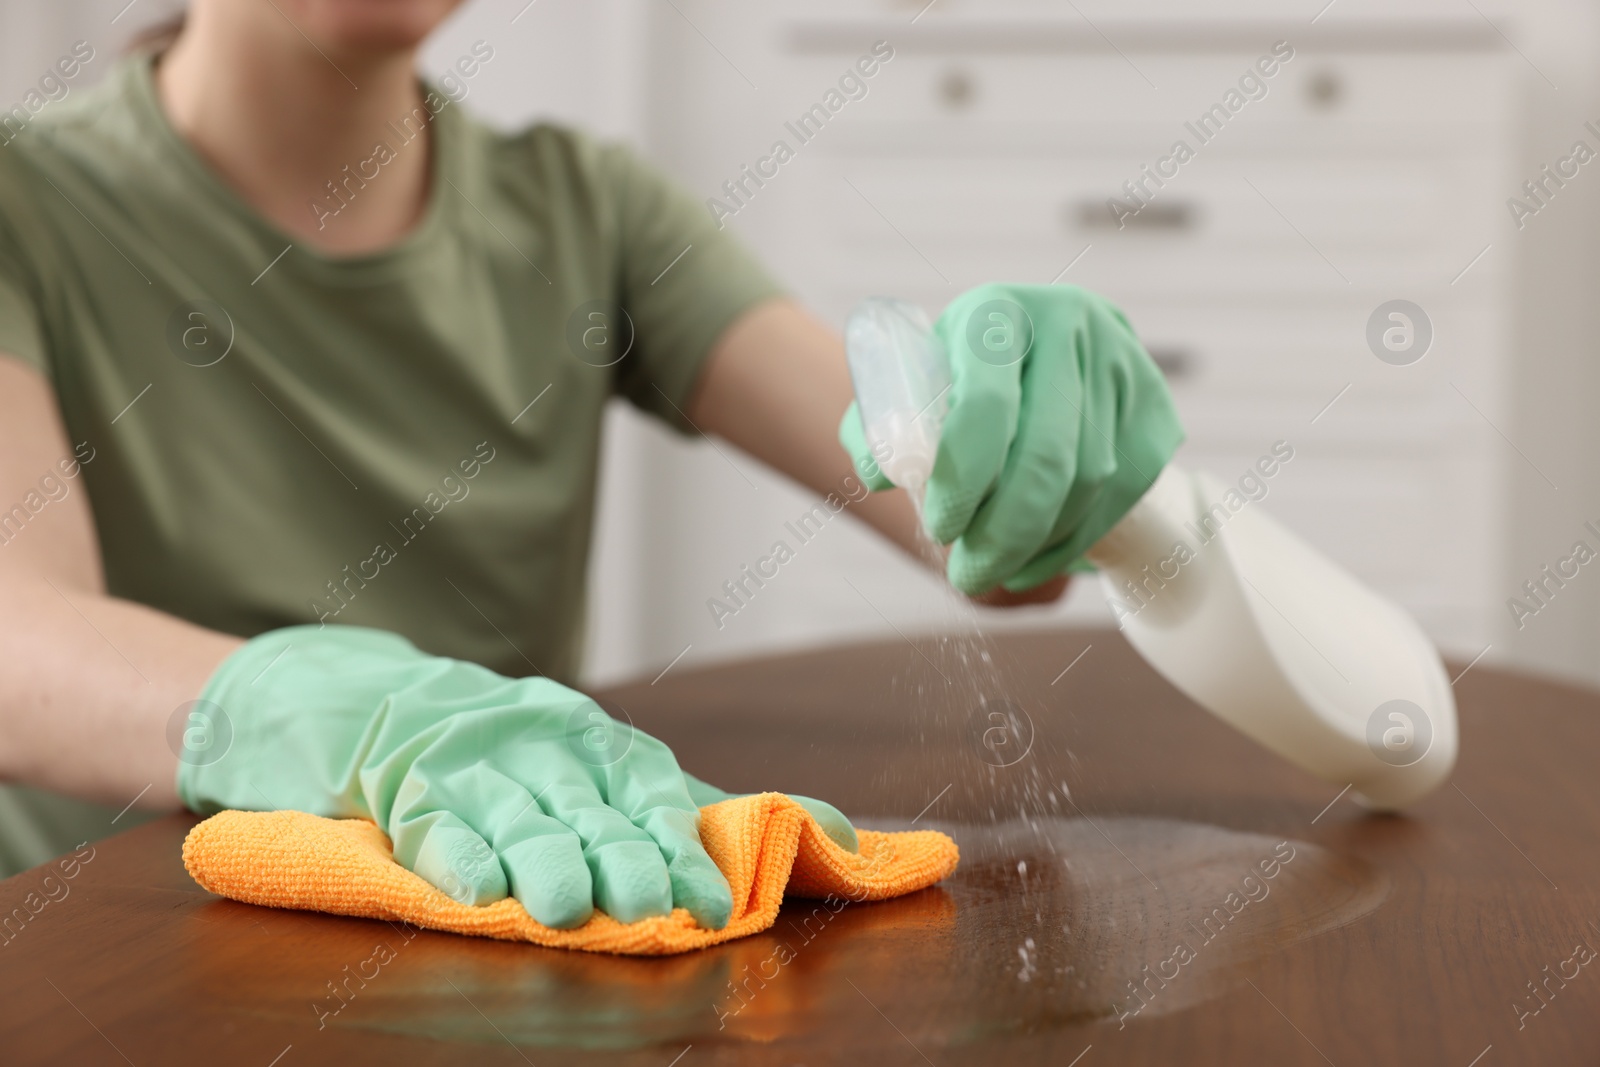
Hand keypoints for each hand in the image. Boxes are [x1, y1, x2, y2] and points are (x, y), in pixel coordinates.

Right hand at [179, 626, 851, 929]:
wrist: (343, 695)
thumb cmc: (482, 746)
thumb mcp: (575, 763)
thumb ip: (673, 803)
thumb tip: (825, 832)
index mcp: (583, 736)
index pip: (645, 788)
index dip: (679, 843)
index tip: (717, 903)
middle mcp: (532, 737)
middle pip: (586, 802)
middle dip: (622, 854)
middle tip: (652, 907)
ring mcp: (462, 754)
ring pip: (513, 810)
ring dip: (540, 857)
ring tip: (565, 911)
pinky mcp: (392, 778)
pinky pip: (426, 817)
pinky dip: (450, 849)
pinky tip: (474, 886)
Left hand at [841, 283, 1182, 594]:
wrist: (1041, 355)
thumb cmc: (957, 383)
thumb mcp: (909, 388)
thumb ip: (880, 428)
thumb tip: (880, 474)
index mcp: (995, 312)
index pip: (987, 408)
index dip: (964, 481)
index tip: (941, 529)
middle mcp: (1067, 324)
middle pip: (1046, 456)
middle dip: (1002, 534)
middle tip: (967, 576)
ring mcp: (1121, 364)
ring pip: (1087, 483)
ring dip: (1038, 543)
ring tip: (997, 568)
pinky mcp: (1154, 406)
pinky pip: (1122, 494)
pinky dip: (1075, 540)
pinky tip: (1038, 559)